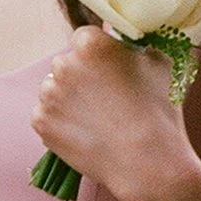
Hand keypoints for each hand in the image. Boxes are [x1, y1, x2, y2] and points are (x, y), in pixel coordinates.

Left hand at [29, 27, 200, 200]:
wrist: (149, 163)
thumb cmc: (159, 111)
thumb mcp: (160, 63)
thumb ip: (137, 45)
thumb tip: (130, 39)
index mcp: (90, 44)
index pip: (85, 38)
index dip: (100, 54)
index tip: (112, 70)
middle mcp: (63, 64)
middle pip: (67, 63)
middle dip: (83, 76)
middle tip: (107, 99)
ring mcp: (48, 94)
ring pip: (54, 89)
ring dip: (69, 98)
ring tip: (99, 119)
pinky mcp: (41, 121)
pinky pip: (47, 114)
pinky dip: (62, 122)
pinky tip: (86, 132)